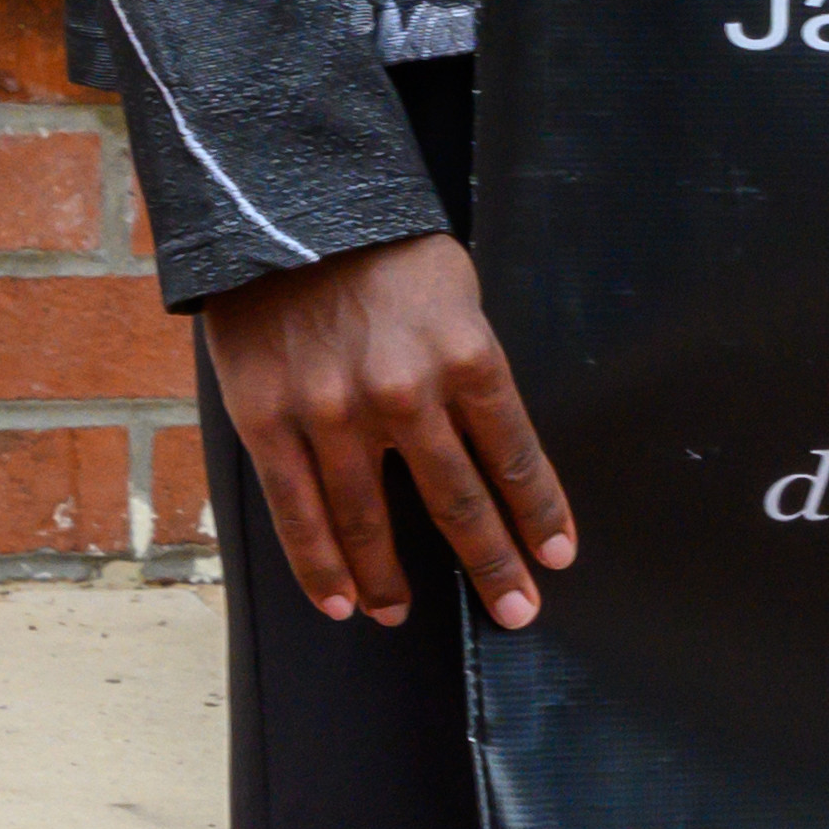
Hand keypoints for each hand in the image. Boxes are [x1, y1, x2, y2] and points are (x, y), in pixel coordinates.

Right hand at [192, 233, 575, 631]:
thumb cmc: (387, 255)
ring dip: (392, 580)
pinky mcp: (270, 423)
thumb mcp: (459, 298)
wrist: (288, 212)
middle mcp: (407, 393)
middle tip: (516, 608)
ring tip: (404, 616)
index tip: (557, 556)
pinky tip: (340, 601)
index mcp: (468, 357)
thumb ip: (472, 371)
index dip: (539, 513)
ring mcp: (334, 414)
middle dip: (492, 562)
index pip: (515, 455)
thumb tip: (486, 444)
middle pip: (457, 500)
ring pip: (370, 522)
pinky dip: (321, 566)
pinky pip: (299, 512)